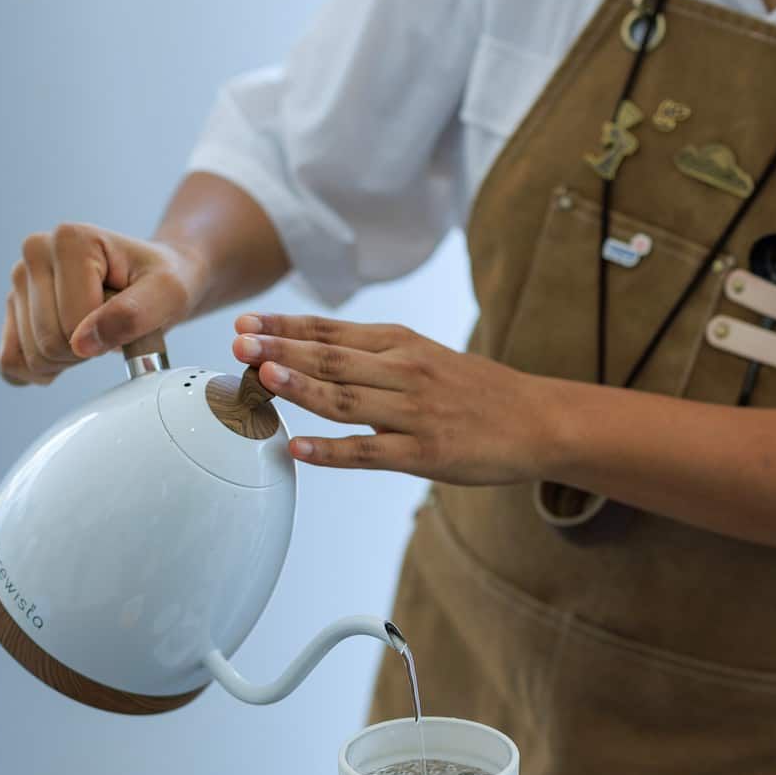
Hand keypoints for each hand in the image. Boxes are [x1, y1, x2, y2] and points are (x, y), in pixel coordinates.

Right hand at [0, 224, 209, 385]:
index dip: (105, 337)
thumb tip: (82, 343)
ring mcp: (20, 279)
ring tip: (93, 333)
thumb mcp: (169, 294)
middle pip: (46, 342)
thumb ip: (133, 315)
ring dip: (67, 361)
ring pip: (30, 356)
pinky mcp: (14, 306)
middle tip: (110, 329)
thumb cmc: (164, 281)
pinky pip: (10, 361)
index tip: (124, 316)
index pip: (73, 324)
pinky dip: (38, 372)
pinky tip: (63, 360)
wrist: (156, 279)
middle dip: (84, 352)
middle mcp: (36, 251)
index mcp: (69, 239)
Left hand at [232, 313, 553, 482]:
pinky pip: (371, 452)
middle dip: (281, 348)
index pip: (331, 330)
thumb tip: (312, 352)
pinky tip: (299, 449)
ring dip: (301, 387)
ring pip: (347, 398)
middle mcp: (405, 371)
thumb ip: (373, 356)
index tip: (246, 323)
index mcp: (400, 344)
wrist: (537, 420)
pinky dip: (333, 450)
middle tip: (238, 344)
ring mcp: (415, 412)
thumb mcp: (425, 356)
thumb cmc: (475, 391)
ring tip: (262, 378)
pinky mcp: (427, 452)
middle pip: (332, 358)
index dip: (285, 326)